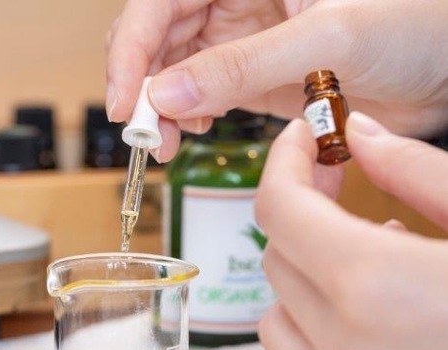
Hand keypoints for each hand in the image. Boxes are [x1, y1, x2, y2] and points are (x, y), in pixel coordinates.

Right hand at [106, 0, 447, 160]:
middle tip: (146, 135)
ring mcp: (244, 42)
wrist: (442, 68)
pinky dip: (192, 116)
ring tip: (167, 143)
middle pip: (160, 39)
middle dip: (145, 88)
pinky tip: (195, 130)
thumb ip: (241, 66)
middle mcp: (235, 0)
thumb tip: (165, 95)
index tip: (125, 103)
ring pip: (179, 71)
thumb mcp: (323, 38)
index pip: (161, 1)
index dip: (132, 50)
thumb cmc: (410, 24)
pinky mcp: (256, 78)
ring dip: (164, 109)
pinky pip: (207, 94)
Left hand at [255, 112, 447, 349]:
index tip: (305, 139)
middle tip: (338, 188)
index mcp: (380, 289)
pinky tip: (378, 315)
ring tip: (364, 255)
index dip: (284, 163)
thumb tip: (360, 135)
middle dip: (299, 216)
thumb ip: (417, 170)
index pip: (279, 211)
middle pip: (278, 262)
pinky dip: (324, 329)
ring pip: (282, 320)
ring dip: (305, 276)